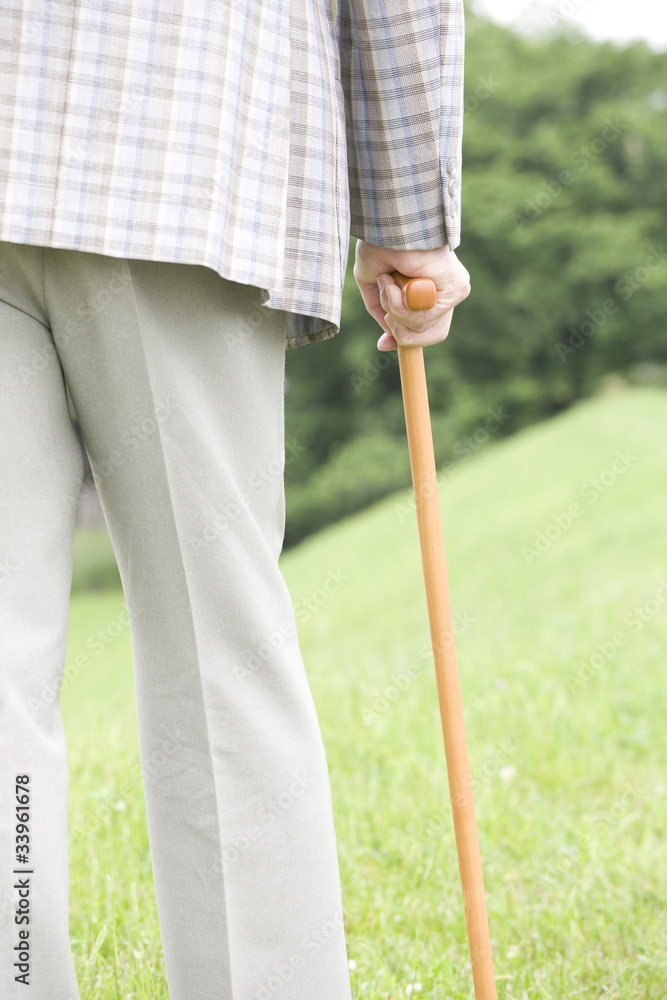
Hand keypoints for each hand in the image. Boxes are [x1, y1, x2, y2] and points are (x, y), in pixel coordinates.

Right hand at [353, 240, 470, 350]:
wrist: (387, 225)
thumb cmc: (379, 243)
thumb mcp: (374, 282)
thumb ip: (382, 309)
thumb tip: (390, 334)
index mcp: (430, 289)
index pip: (429, 326)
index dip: (406, 340)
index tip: (383, 345)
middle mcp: (445, 290)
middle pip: (434, 335)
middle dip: (403, 334)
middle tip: (387, 317)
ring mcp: (453, 290)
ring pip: (423, 327)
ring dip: (394, 310)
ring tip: (388, 282)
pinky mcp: (457, 289)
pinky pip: (425, 318)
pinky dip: (400, 305)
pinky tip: (395, 282)